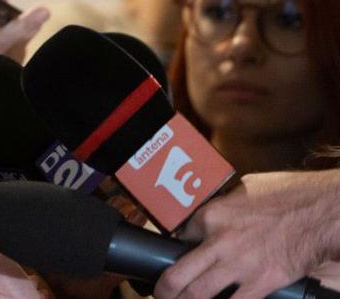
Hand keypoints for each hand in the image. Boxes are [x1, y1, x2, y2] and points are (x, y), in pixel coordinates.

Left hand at [155, 170, 339, 298]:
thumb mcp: (244, 191)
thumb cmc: (288, 198)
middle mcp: (219, 242)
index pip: (180, 237)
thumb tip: (212, 217)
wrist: (320, 216)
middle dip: (165, 289)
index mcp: (212, 216)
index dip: (176, 249)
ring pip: (197, 294)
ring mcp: (239, 266)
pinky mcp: (261, 283)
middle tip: (162, 294)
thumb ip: (224, 207)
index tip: (176, 257)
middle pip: (177, 274)